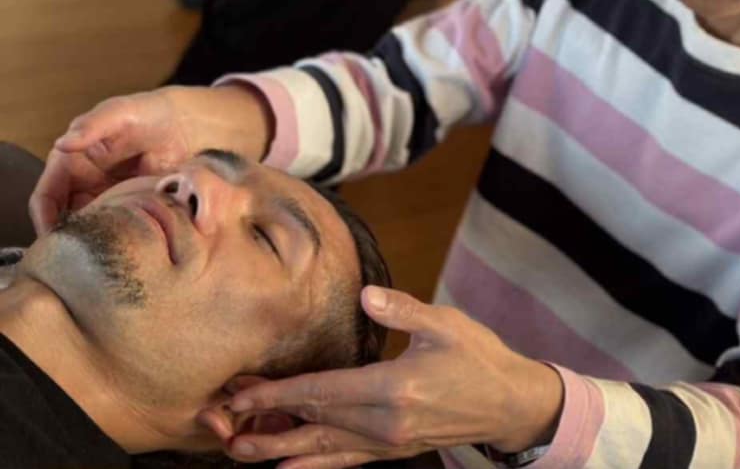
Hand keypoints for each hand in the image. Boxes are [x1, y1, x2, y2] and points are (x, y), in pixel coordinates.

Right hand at [29, 85, 270, 234]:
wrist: (184, 123)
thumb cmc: (148, 111)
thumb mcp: (119, 112)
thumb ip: (92, 126)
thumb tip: (62, 143)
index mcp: (69, 162)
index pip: (45, 197)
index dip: (44, 219)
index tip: (55, 243)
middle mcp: (81, 184)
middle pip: (63, 220)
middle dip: (69, 240)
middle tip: (83, 259)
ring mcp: (104, 197)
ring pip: (90, 228)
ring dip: (94, 243)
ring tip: (105, 258)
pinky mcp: (128, 207)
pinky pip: (117, 228)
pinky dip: (119, 239)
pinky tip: (128, 248)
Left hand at [225, 287, 563, 468]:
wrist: (510, 403)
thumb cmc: (480, 357)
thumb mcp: (446, 323)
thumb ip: (402, 309)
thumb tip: (366, 294)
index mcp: (394, 387)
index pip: (323, 391)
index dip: (278, 394)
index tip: (241, 393)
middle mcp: (386, 422)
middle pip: (315, 423)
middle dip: (266, 424)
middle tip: (222, 426)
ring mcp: (390, 442)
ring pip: (325, 449)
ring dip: (280, 450)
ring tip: (240, 452)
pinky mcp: (396, 450)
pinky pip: (347, 461)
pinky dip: (315, 466)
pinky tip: (289, 468)